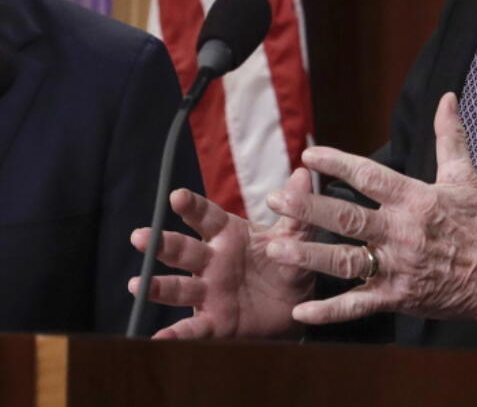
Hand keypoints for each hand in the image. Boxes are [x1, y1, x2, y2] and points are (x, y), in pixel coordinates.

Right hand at [129, 167, 315, 338]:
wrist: (294, 304)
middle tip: (140, 236)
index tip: (177, 196)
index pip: (206, 217)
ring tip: (137, 284)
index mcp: (228, 235)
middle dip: (162, 243)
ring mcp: (209, 291)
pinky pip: (192, 328)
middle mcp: (212, 261)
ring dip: (158, 286)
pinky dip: (175, 333)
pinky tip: (158, 338)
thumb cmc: (285, 262)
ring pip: (179, 287)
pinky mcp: (214, 321)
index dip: (192, 206)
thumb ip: (295, 212)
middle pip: (184, 250)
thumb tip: (303, 174)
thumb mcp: (294, 236)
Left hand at [264, 92, 476, 325]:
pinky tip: (300, 312)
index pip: (369, 176)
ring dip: (307, 256)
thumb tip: (447, 97)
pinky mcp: (399, 297)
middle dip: (307, 208)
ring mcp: (399, 267)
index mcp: (416, 199)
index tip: (309, 155)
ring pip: (345, 261)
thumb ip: (449, 135)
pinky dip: (329, 312)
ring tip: (275, 248)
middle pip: (347, 219)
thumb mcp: (465, 175)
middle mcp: (402, 232)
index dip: (337, 164)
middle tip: (273, 199)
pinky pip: (359, 306)